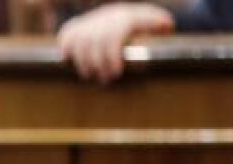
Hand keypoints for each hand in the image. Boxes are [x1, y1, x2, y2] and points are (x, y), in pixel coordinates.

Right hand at [57, 3, 175, 83]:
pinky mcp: (77, 25)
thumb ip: (160, 24)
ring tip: (89, 74)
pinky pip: (66, 34)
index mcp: (124, 16)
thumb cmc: (144, 27)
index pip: (113, 35)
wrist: (124, 15)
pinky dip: (65, 47)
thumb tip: (167, 25)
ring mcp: (90, 21)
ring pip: (79, 41)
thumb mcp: (155, 23)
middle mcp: (105, 16)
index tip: (116, 73)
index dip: (112, 55)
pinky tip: (67, 59)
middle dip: (98, 64)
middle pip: (95, 42)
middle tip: (106, 80)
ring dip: (82, 61)